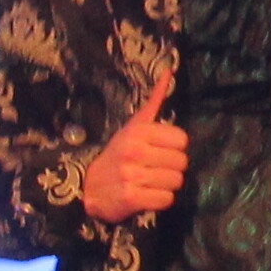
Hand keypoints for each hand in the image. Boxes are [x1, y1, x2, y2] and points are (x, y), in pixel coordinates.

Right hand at [72, 102, 190, 224]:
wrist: (88, 187)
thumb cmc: (118, 154)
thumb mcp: (133, 126)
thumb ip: (154, 101)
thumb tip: (169, 70)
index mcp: (138, 131)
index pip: (182, 140)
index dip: (174, 148)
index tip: (159, 151)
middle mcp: (134, 151)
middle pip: (182, 162)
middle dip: (171, 168)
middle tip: (154, 169)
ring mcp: (132, 175)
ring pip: (176, 182)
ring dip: (166, 185)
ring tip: (150, 182)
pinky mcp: (131, 198)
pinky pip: (167, 200)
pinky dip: (160, 200)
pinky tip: (147, 195)